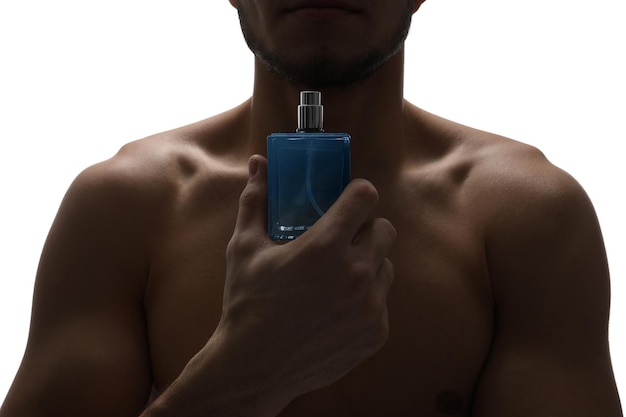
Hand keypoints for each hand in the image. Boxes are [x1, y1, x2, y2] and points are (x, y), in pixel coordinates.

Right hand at [218, 154, 396, 409]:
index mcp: (324, 246)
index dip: (357, 193)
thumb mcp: (245, 248)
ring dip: (368, 264)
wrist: (254, 367)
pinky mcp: (375, 332)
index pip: (365, 196)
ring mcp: (370, 306)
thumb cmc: (247, 303)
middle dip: (365, 229)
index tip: (347, 200)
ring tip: (338, 277)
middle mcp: (355, 274)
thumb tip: (258, 163)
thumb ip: (256, 200)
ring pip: (386, 265)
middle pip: (384, 229)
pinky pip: (382, 301)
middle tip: (341, 241)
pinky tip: (338, 307)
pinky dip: (366, 299)